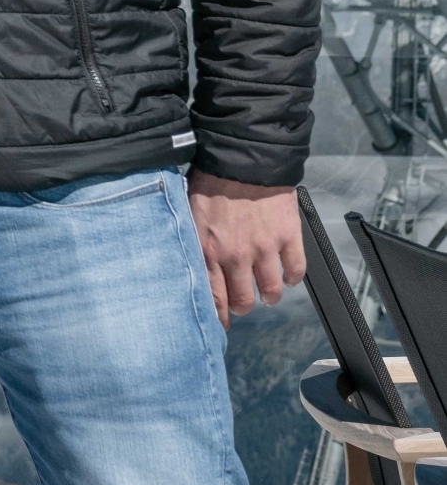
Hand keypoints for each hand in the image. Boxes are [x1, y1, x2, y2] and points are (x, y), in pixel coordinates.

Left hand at [190, 172, 305, 325]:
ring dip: (268, 297)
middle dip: (243, 308)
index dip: (218, 316)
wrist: (243, 159)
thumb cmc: (210, 181)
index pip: (212, 296)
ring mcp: (264, 249)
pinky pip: (295, 271)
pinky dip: (293, 279)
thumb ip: (193, 242)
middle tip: (243, 306)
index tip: (220, 325)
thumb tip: (192, 266)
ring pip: (270, 291)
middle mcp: (235, 255)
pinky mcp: (288, 238)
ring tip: (266, 295)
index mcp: (206, 249)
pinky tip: (287, 278)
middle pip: (243, 300)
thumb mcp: (189, 214)